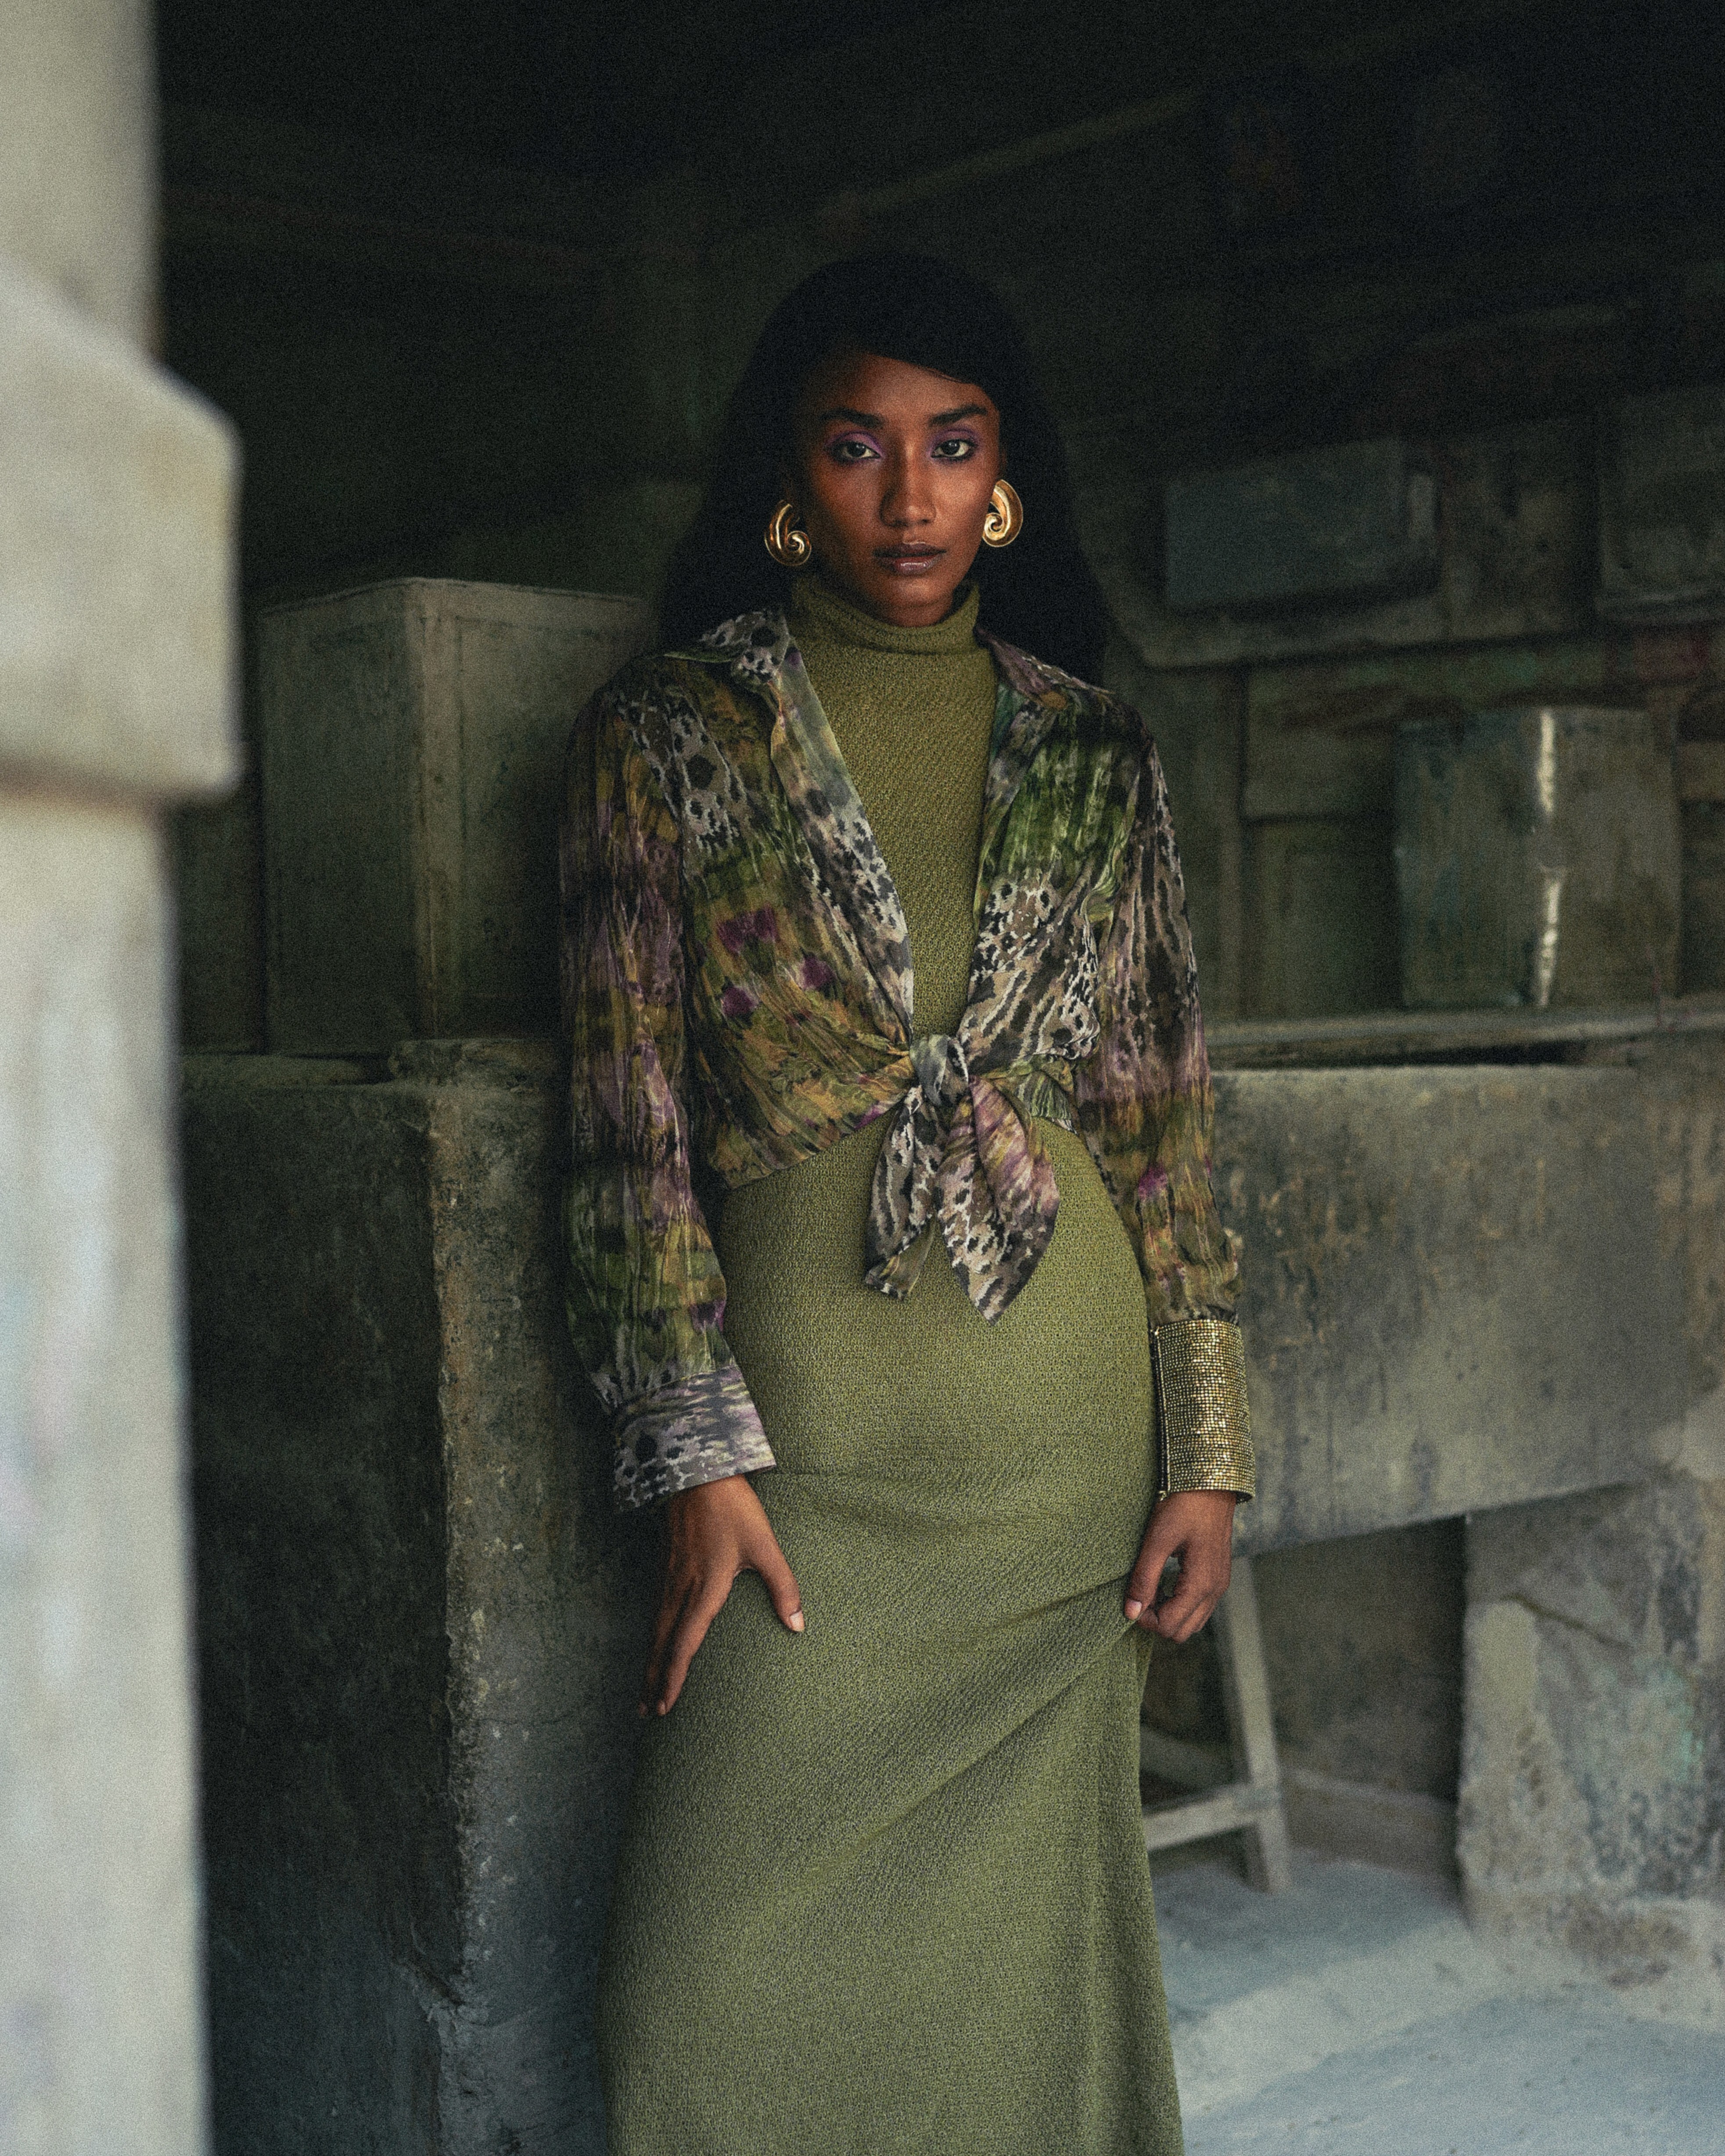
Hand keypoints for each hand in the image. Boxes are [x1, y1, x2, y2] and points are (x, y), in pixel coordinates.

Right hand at [641, 1474, 803, 1715]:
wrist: (697, 1473)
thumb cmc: (733, 1510)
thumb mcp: (765, 1546)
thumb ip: (783, 1586)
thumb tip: (798, 1625)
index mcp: (703, 1589)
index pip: (684, 1644)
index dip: (674, 1678)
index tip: (666, 1707)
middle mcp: (679, 1589)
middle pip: (662, 1645)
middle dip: (654, 1681)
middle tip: (647, 1713)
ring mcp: (668, 1578)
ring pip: (655, 1630)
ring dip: (649, 1662)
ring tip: (645, 1691)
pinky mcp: (665, 1568)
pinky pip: (655, 1612)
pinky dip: (652, 1637)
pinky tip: (654, 1645)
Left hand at [1123, 1490, 1236, 1643]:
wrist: (1210, 1481)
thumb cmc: (1183, 1505)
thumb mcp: (1157, 1540)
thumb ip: (1144, 1578)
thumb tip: (1130, 1612)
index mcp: (1201, 1584)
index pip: (1170, 1627)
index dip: (1145, 1619)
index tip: (1132, 1598)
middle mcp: (1216, 1590)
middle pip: (1183, 1631)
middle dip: (1158, 1620)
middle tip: (1140, 1594)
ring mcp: (1220, 1583)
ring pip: (1193, 1621)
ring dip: (1170, 1613)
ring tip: (1152, 1588)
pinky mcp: (1219, 1575)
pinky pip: (1200, 1606)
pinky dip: (1181, 1604)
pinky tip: (1166, 1582)